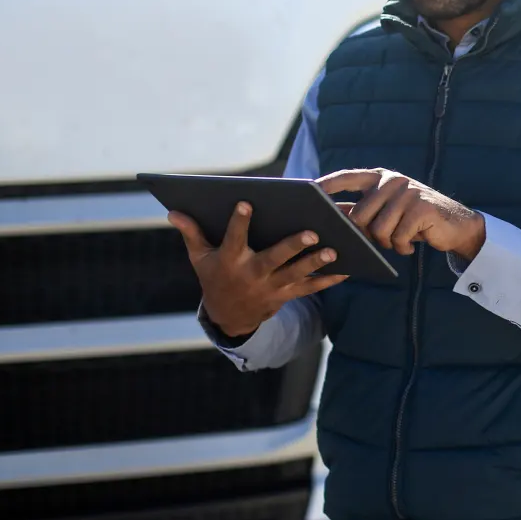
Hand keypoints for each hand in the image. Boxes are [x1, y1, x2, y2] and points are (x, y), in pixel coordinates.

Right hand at [168, 203, 348, 337]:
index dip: (238, 222)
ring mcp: (271, 287)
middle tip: (311, 231)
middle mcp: (252, 274)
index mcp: (230, 261)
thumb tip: (173, 212)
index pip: (233, 238)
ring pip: (296, 273)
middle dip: (292, 246)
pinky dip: (329, 280)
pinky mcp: (286, 295)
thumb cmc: (214, 277)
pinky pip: (310, 288)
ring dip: (315, 263)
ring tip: (335, 250)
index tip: (245, 203)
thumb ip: (192, 233)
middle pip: (274, 258)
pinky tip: (347, 269)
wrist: (228, 316)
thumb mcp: (199, 258)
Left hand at [317, 168, 486, 258]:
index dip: (326, 185)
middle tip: (384, 239)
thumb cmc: (413, 219)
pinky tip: (412, 243)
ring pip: (379, 230)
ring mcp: (408, 193)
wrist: (455, 224)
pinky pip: (399, 237)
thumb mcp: (387, 210)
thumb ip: (362, 209)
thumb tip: (328, 219)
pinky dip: (403, 247)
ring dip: (388, 242)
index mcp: (380, 177)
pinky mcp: (422, 208)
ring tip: (400, 240)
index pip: (346, 177)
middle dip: (367, 235)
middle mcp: (392, 181)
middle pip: (360, 215)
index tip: (308, 193)